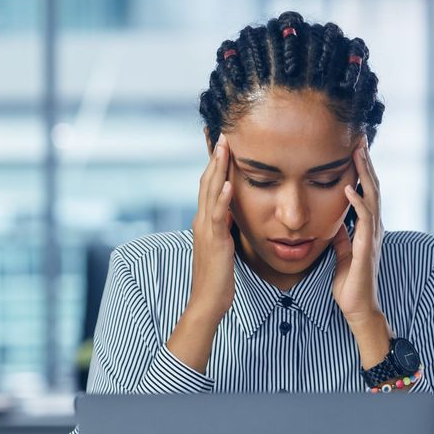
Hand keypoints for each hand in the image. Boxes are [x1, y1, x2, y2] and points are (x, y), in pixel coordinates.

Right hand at [188, 135, 236, 321]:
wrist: (207, 302)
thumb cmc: (218, 278)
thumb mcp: (222, 245)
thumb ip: (224, 226)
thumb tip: (232, 212)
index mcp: (205, 221)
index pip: (209, 185)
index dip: (215, 163)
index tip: (221, 142)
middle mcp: (202, 221)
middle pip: (207, 181)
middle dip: (215, 156)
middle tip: (221, 132)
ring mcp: (206, 230)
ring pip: (210, 192)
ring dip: (218, 168)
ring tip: (225, 147)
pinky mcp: (214, 242)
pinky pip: (218, 216)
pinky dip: (222, 198)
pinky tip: (228, 183)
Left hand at [332, 138, 391, 368]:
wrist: (357, 308)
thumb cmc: (350, 283)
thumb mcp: (342, 252)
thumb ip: (341, 234)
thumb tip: (334, 219)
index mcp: (367, 227)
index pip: (367, 191)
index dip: (362, 169)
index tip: (354, 147)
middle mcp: (373, 228)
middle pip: (373, 187)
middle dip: (366, 162)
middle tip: (360, 138)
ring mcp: (372, 237)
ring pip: (372, 197)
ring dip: (365, 173)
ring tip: (358, 152)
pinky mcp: (366, 248)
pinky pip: (364, 220)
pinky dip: (357, 201)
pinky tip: (349, 187)